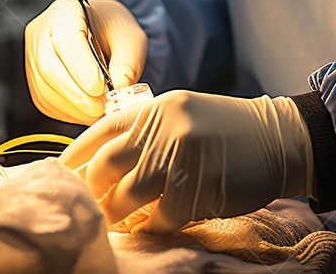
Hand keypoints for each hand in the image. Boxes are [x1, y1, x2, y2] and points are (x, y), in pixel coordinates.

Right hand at [25, 0, 147, 123]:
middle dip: (77, 94)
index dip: (81, 67)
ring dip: (74, 107)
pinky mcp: (34, 81)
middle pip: (49, 68)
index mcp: (64, 11)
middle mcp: (41, 33)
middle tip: (101, 108)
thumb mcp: (131, 38)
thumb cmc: (114, 30)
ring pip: (45, 89)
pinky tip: (89, 111)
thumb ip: (128, 61)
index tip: (100, 88)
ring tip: (101, 111)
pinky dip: (69, 112)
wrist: (101, 31)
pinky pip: (46, 102)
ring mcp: (33, 58)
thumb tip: (119, 88)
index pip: (65, 40)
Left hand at [59, 89, 314, 231]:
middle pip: (106, 166)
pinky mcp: (197, 189)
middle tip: (84, 208)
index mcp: (157, 107)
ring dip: (116, 215)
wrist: (277, 138)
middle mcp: (165, 127)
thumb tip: (101, 167)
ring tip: (112, 223)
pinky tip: (152, 226)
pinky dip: (151, 227)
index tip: (58, 176)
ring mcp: (181, 158)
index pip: (101, 131)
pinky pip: (159, 219)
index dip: (75, 156)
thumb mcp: (183, 115)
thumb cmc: (226, 130)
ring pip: (126, 196)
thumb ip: (146, 132)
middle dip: (90, 192)